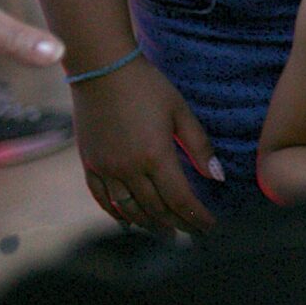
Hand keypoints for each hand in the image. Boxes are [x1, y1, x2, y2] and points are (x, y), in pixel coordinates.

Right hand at [69, 56, 217, 233]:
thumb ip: (199, 146)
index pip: (180, 199)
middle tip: (191, 235)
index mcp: (155, 156)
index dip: (196, 217)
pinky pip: (102, 198)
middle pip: (155, 209)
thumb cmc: (148, 86)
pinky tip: (128, 221)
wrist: (101, 69)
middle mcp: (128, 169)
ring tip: (164, 233)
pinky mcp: (88, 164)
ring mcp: (105, 168)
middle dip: (176, 225)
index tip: (210, 227)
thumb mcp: (181, 111)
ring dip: (148, 224)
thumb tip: (218, 177)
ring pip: (128, 209)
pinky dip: (116, 214)